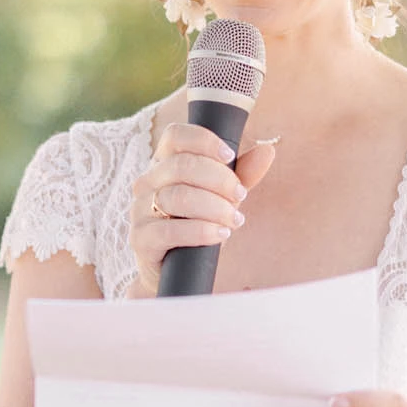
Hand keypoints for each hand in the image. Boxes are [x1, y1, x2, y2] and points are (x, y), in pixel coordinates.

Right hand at [129, 119, 277, 294]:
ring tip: (235, 220)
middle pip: (181, 165)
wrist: (175, 270)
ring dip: (214, 207)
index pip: (175, 136)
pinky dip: (200, 231)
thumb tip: (267, 151)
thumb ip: (242, 175)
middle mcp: (147, 182)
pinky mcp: (140, 239)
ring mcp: (139, 210)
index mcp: (163, 163)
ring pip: (177, 197)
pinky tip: (220, 234)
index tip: (230, 156)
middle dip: (219, 179)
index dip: (204, 141)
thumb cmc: (198, 224)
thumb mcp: (222, 197)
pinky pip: (169, 230)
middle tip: (240, 196)